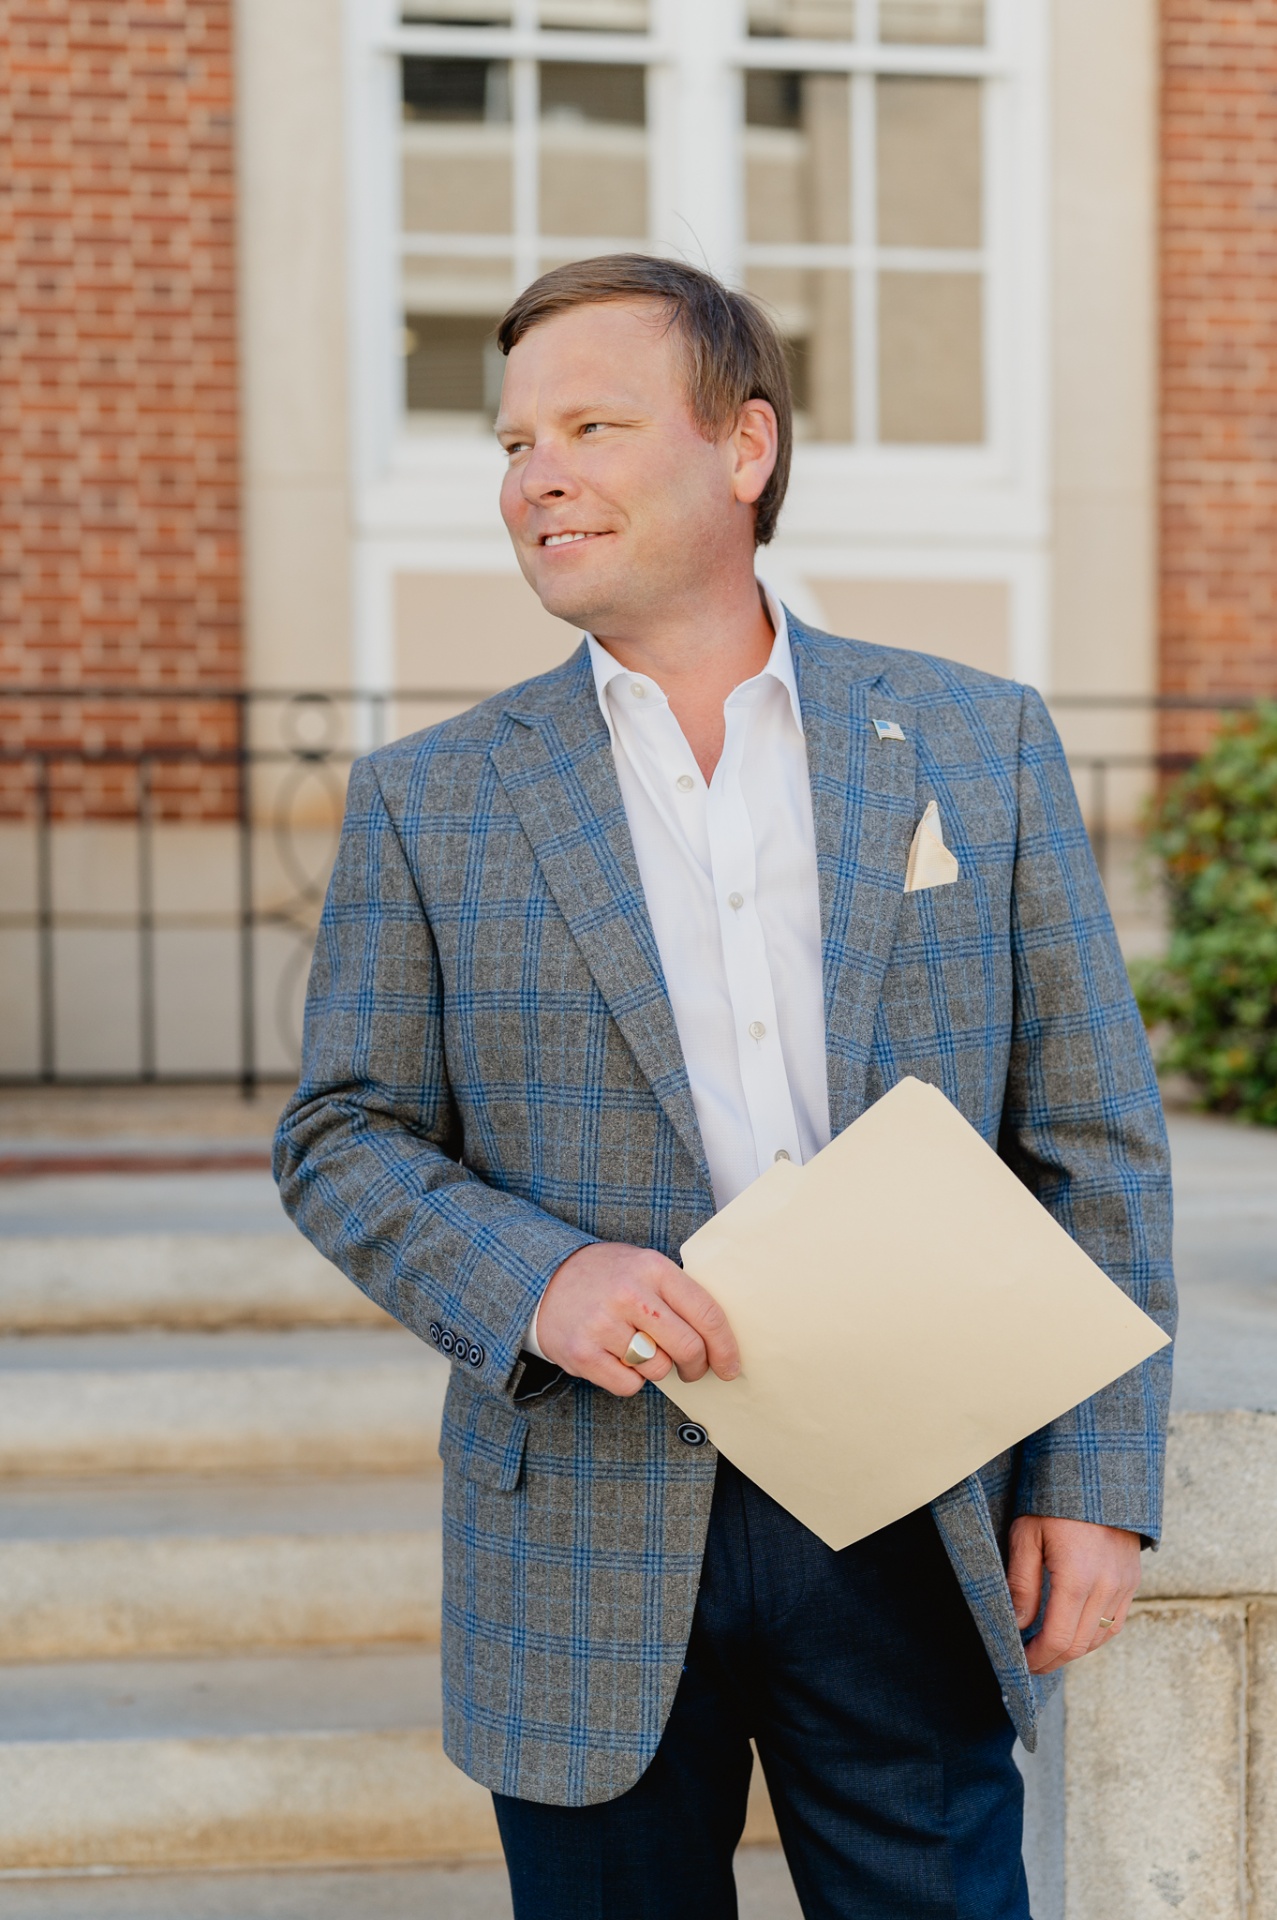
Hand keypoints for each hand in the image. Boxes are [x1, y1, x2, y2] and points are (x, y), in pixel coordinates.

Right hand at [536, 1241, 740, 1398]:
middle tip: (692, 1370)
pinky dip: (629, 1379)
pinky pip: (628, 1385)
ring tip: (637, 1349)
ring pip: (658, 1369)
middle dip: (697, 1367)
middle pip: (688, 1347)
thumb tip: (721, 1340)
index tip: (730, 1366)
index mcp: (653, 1268)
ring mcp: (603, 1324)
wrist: (544, 1279)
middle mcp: (630, 1293)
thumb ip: (678, 1294)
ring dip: (656, 1368)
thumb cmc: (606, 1278)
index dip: (725, 1347)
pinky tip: (616, 1358)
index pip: (707, 1313)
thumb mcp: (643, 1267)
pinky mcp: (582, 1352)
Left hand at [1008, 1514, 1141, 1673]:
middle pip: (1080, 1644)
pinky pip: (1115, 1622)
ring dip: (1074, 1649)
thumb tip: (1018, 1624)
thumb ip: (1022, 1583)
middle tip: (1030, 1662)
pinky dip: (1094, 1634)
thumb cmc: (1054, 1500)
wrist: (1098, 1473)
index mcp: (1077, 1577)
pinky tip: (1075, 1631)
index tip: (1021, 1661)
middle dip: (1053, 1659)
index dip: (1039, 1657)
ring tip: (1048, 1648)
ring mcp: (1124, 1585)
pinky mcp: (1132, 1580)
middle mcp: (1106, 1587)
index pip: (1059, 1638)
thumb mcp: (1027, 1535)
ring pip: (1099, 1637)